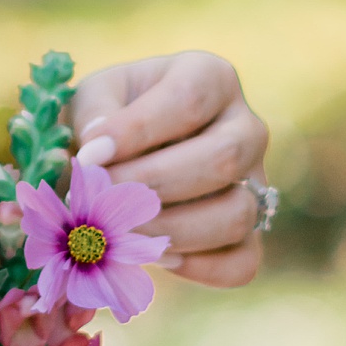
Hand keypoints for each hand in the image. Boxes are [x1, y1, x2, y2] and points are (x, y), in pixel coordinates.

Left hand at [70, 52, 269, 287]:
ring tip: (117, 231)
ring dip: (169, 230)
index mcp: (209, 77)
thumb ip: (91, 116)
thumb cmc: (102, 120)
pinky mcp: (251, 234)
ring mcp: (256, 184)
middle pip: (223, 158)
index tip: (88, 156)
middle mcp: (245, 127)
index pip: (188, 100)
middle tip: (97, 200)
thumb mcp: (90, 100)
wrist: (116, 159)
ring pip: (238, 214)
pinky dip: (197, 268)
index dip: (137, 131)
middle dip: (151, 185)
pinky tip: (153, 255)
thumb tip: (96, 148)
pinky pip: (242, 262)